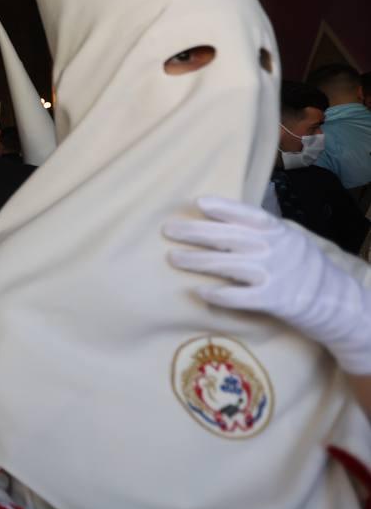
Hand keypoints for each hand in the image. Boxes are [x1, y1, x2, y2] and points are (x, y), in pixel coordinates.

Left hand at [164, 195, 370, 373]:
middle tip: (168, 230)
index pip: (250, 216)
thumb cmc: (306, 271)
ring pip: (230, 264)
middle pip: (231, 237)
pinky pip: (242, 297)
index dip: (225, 208)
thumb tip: (222, 222)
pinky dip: (220, 294)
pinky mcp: (276, 300)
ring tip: (173, 257)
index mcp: (280, 233)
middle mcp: (277, 250)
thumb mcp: (290, 243)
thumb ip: (263, 233)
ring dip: (198, 261)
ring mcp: (276, 275)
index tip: (199, 202)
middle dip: (197, 232)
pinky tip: (200, 291)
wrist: (340, 305)